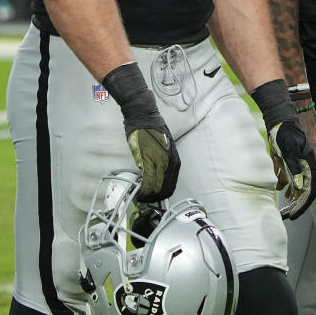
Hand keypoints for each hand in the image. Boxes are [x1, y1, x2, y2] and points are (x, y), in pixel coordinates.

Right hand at [101, 63, 180, 201]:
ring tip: (145, 198)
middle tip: (151, 201)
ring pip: (158, 182)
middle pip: (168, 183)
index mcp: (173, 155)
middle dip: (160, 195)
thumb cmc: (150, 126)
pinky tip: (142, 191)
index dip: (166, 189)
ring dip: (151, 193)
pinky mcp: (147, 155)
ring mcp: (159, 157)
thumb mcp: (161, 144)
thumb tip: (153, 171)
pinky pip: (148, 176)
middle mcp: (169, 157)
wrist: (142, 113)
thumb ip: (159, 158)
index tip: (161, 196)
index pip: (173, 178)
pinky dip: (145, 186)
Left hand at [268, 116, 315, 218]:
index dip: (302, 205)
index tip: (293, 216)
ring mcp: (298, 165)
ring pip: (297, 187)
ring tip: (282, 210)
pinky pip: (290, 178)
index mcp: (310, 165)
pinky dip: (286, 186)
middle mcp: (306, 168)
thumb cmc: (285, 133)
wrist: (280, 119)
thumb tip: (298, 187)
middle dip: (296, 206)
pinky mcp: (291, 162)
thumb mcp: (289, 150)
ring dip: (291, 198)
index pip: (309, 191)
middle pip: (303, 192)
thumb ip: (294, 167)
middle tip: (285, 217)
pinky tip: (280, 191)